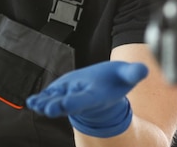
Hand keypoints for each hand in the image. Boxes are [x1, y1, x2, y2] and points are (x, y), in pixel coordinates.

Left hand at [26, 61, 147, 137]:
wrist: (104, 92)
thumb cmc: (115, 82)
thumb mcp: (125, 74)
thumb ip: (133, 73)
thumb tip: (144, 69)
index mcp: (95, 96)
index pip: (84, 99)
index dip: (75, 101)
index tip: (66, 103)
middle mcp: (80, 99)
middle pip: (67, 104)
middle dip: (57, 106)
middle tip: (47, 108)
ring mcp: (68, 97)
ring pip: (54, 102)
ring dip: (45, 104)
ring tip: (35, 103)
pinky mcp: (60, 93)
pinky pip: (48, 97)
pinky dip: (40, 99)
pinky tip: (32, 101)